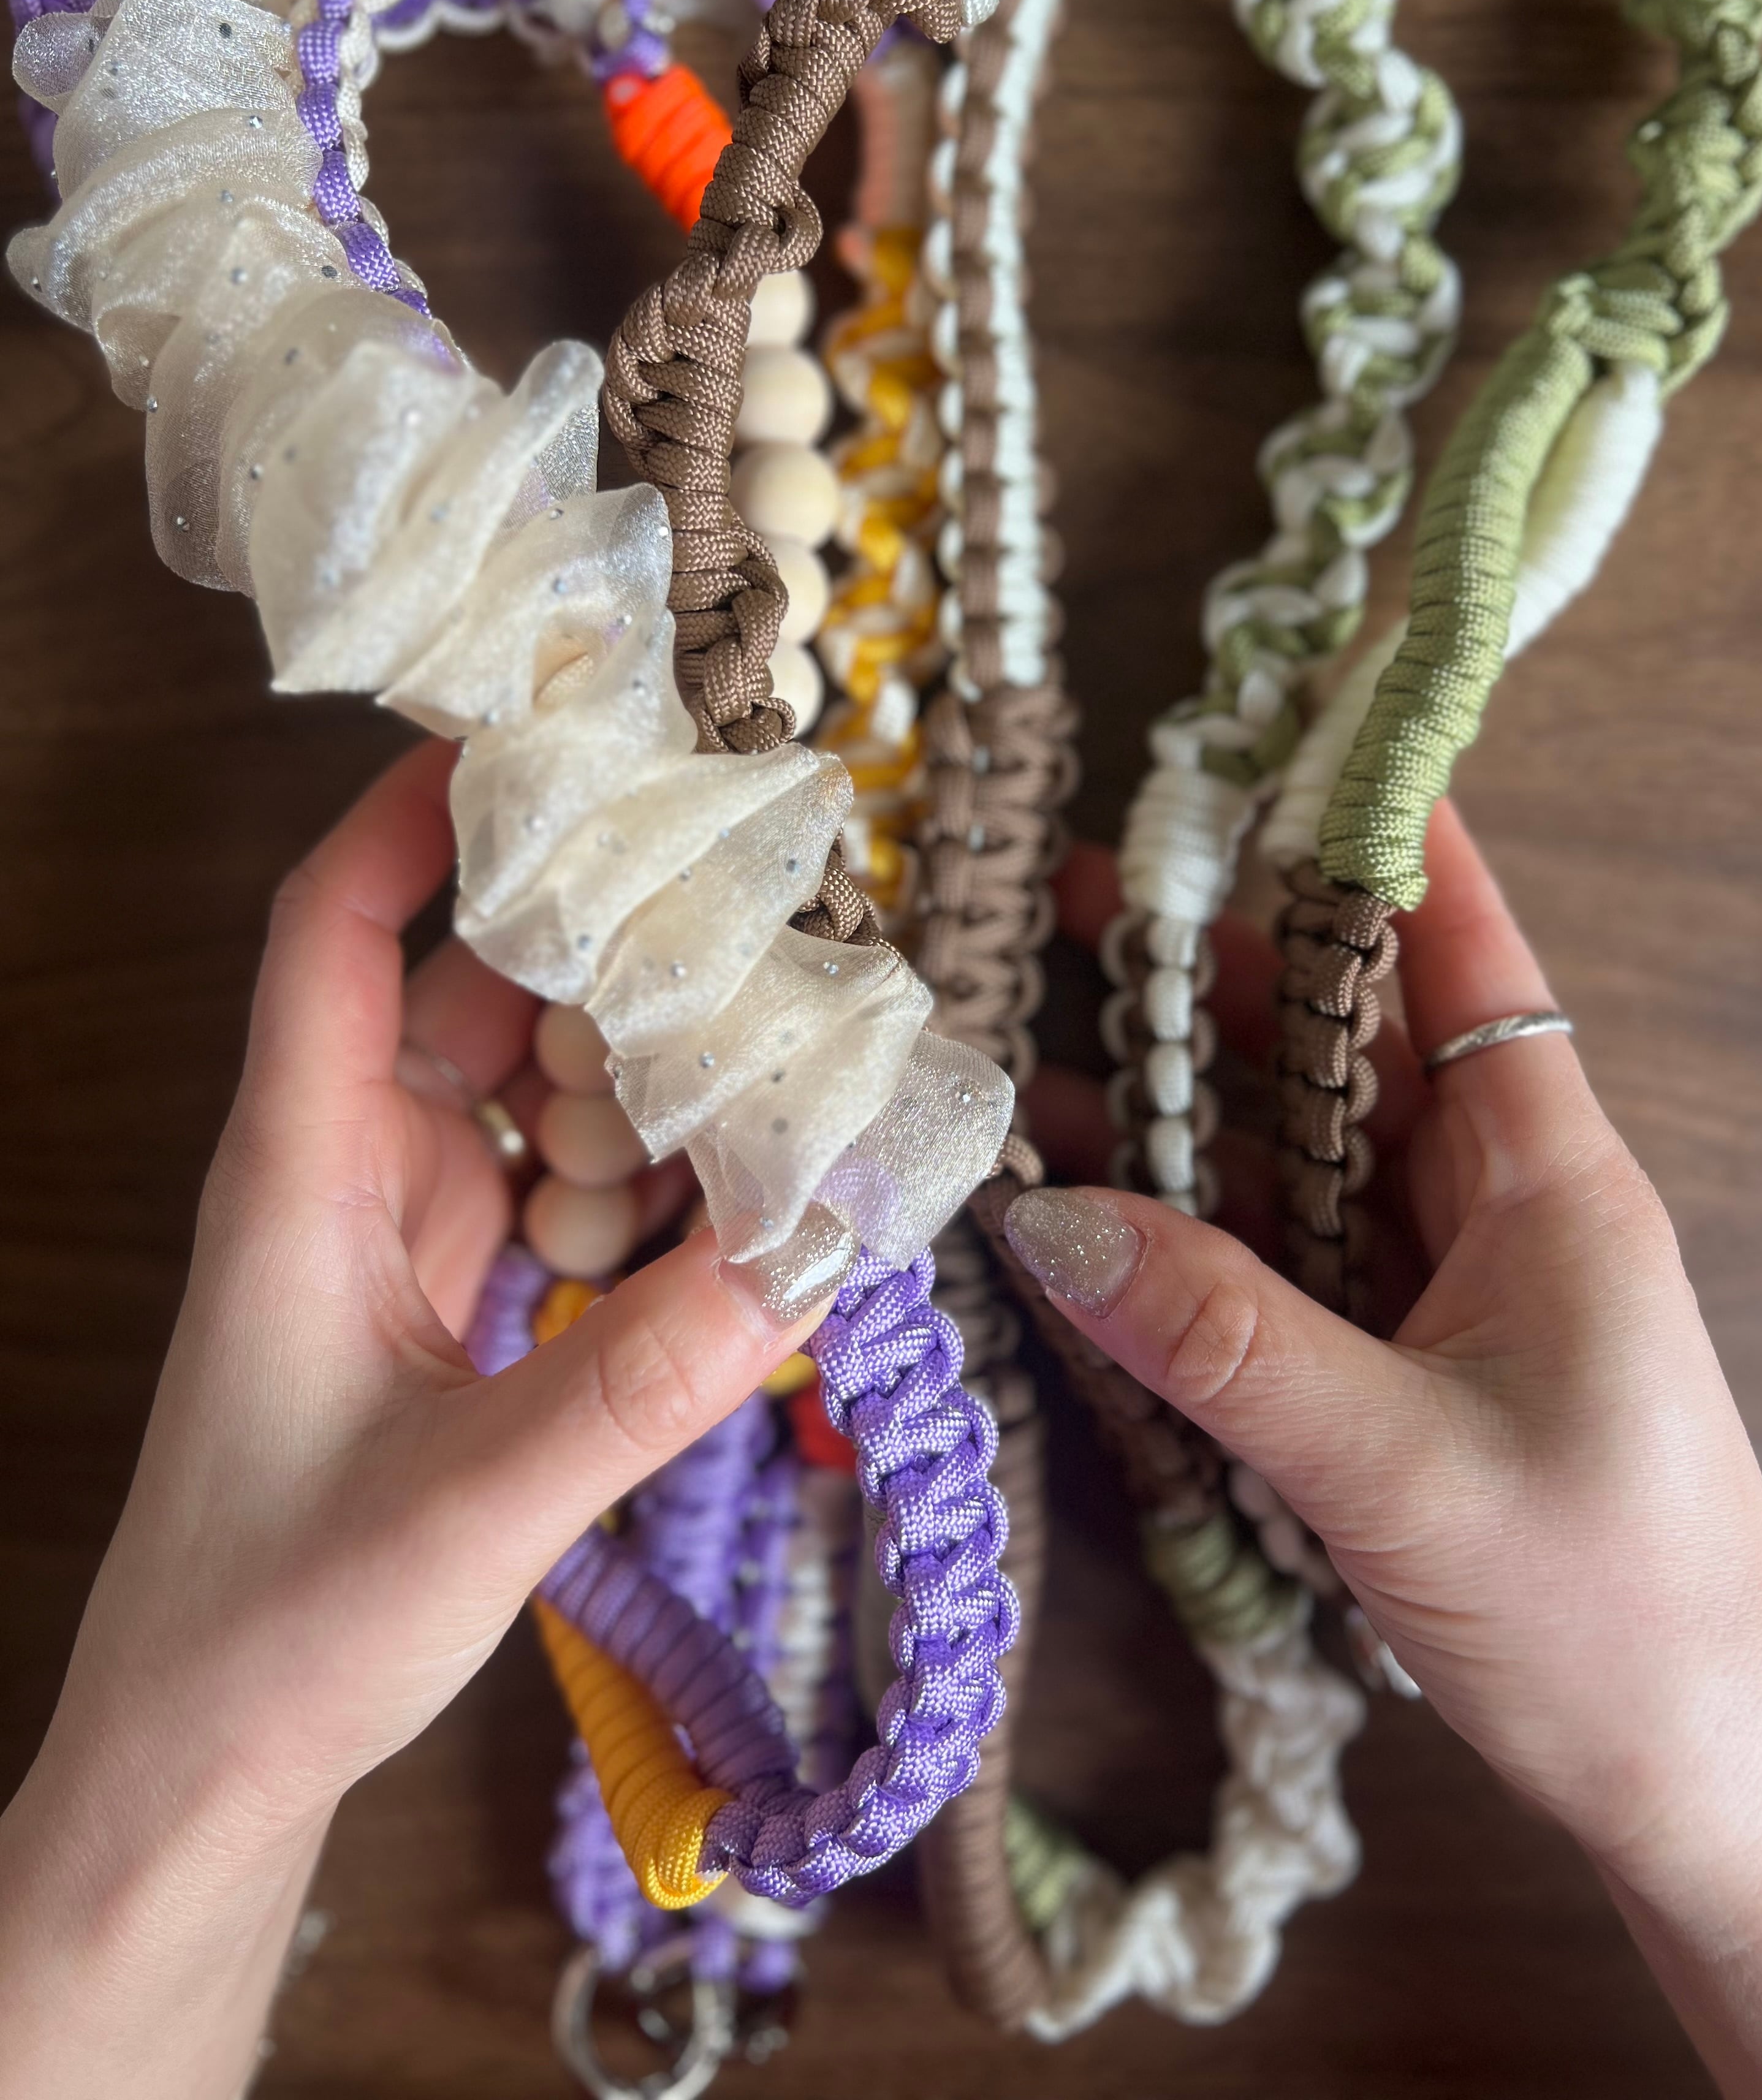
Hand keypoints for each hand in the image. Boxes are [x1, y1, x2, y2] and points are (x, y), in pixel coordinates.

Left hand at [0, 742, 829, 2099]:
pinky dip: (636, 1179)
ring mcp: (399, 1242)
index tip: (529, 735)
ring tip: (766, 1057)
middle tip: (742, 916)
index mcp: (300, 1175)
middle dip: (591, 950)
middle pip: (468, 992)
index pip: (333, 932)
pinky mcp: (448, 1308)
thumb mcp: (473, 1501)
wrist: (203, 1768)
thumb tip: (816, 1248)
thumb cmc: (277, 1626)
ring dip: (632, 1075)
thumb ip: (645, 1380)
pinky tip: (726, 1197)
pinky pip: (555, 1191)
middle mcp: (347, 1179)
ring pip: (525, 1094)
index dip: (410, 815)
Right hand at [1009, 803, 1761, 2099]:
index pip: (1464, 957)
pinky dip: (1195, 1229)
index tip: (1279, 743)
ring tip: (1044, 1051)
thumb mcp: (1398, 1462)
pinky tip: (1095, 1209)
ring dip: (1187, 1106)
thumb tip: (1050, 1216)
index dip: (1382, 844)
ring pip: (1303, 1151)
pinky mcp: (1403, 1364)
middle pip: (1350, 1041)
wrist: (1701, 1789)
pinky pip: (1286, 1259)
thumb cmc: (1606, 1611)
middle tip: (1074, 905)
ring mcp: (1447, 1286)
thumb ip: (1221, 1337)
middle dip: (1220, 971)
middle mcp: (1497, 1205)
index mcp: (1545, 1177)